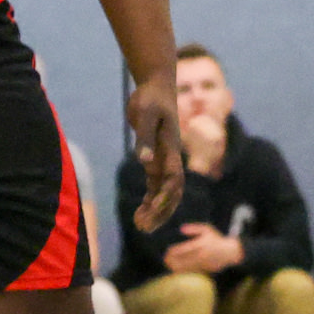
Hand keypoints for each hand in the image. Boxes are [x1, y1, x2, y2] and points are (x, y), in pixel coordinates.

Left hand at [126, 66, 183, 228]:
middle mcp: (170, 157)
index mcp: (171, 149)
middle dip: (161, 211)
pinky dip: (150, 200)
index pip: (173, 178)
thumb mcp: (145, 114)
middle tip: (144, 228)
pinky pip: (155, 185)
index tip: (154, 210)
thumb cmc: (151, 97)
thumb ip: (145, 138)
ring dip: (155, 210)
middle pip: (172, 192)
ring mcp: (163, 159)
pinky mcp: (155, 157)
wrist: (155, 85)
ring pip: (164, 192)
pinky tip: (140, 212)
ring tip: (140, 226)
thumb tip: (143, 161)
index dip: (166, 196)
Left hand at [166, 226, 243, 276]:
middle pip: (182, 260)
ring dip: (176, 267)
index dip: (173, 251)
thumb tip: (181, 229)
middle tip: (165, 259)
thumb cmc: (216, 239)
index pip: (183, 249)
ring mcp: (202, 263)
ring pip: (186, 268)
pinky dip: (183, 271)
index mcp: (200, 244)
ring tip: (169, 265)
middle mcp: (200, 254)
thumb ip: (193, 228)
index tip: (167, 251)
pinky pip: (191, 272)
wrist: (230, 252)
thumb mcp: (206, 229)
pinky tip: (177, 270)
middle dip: (172, 260)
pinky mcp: (204, 270)